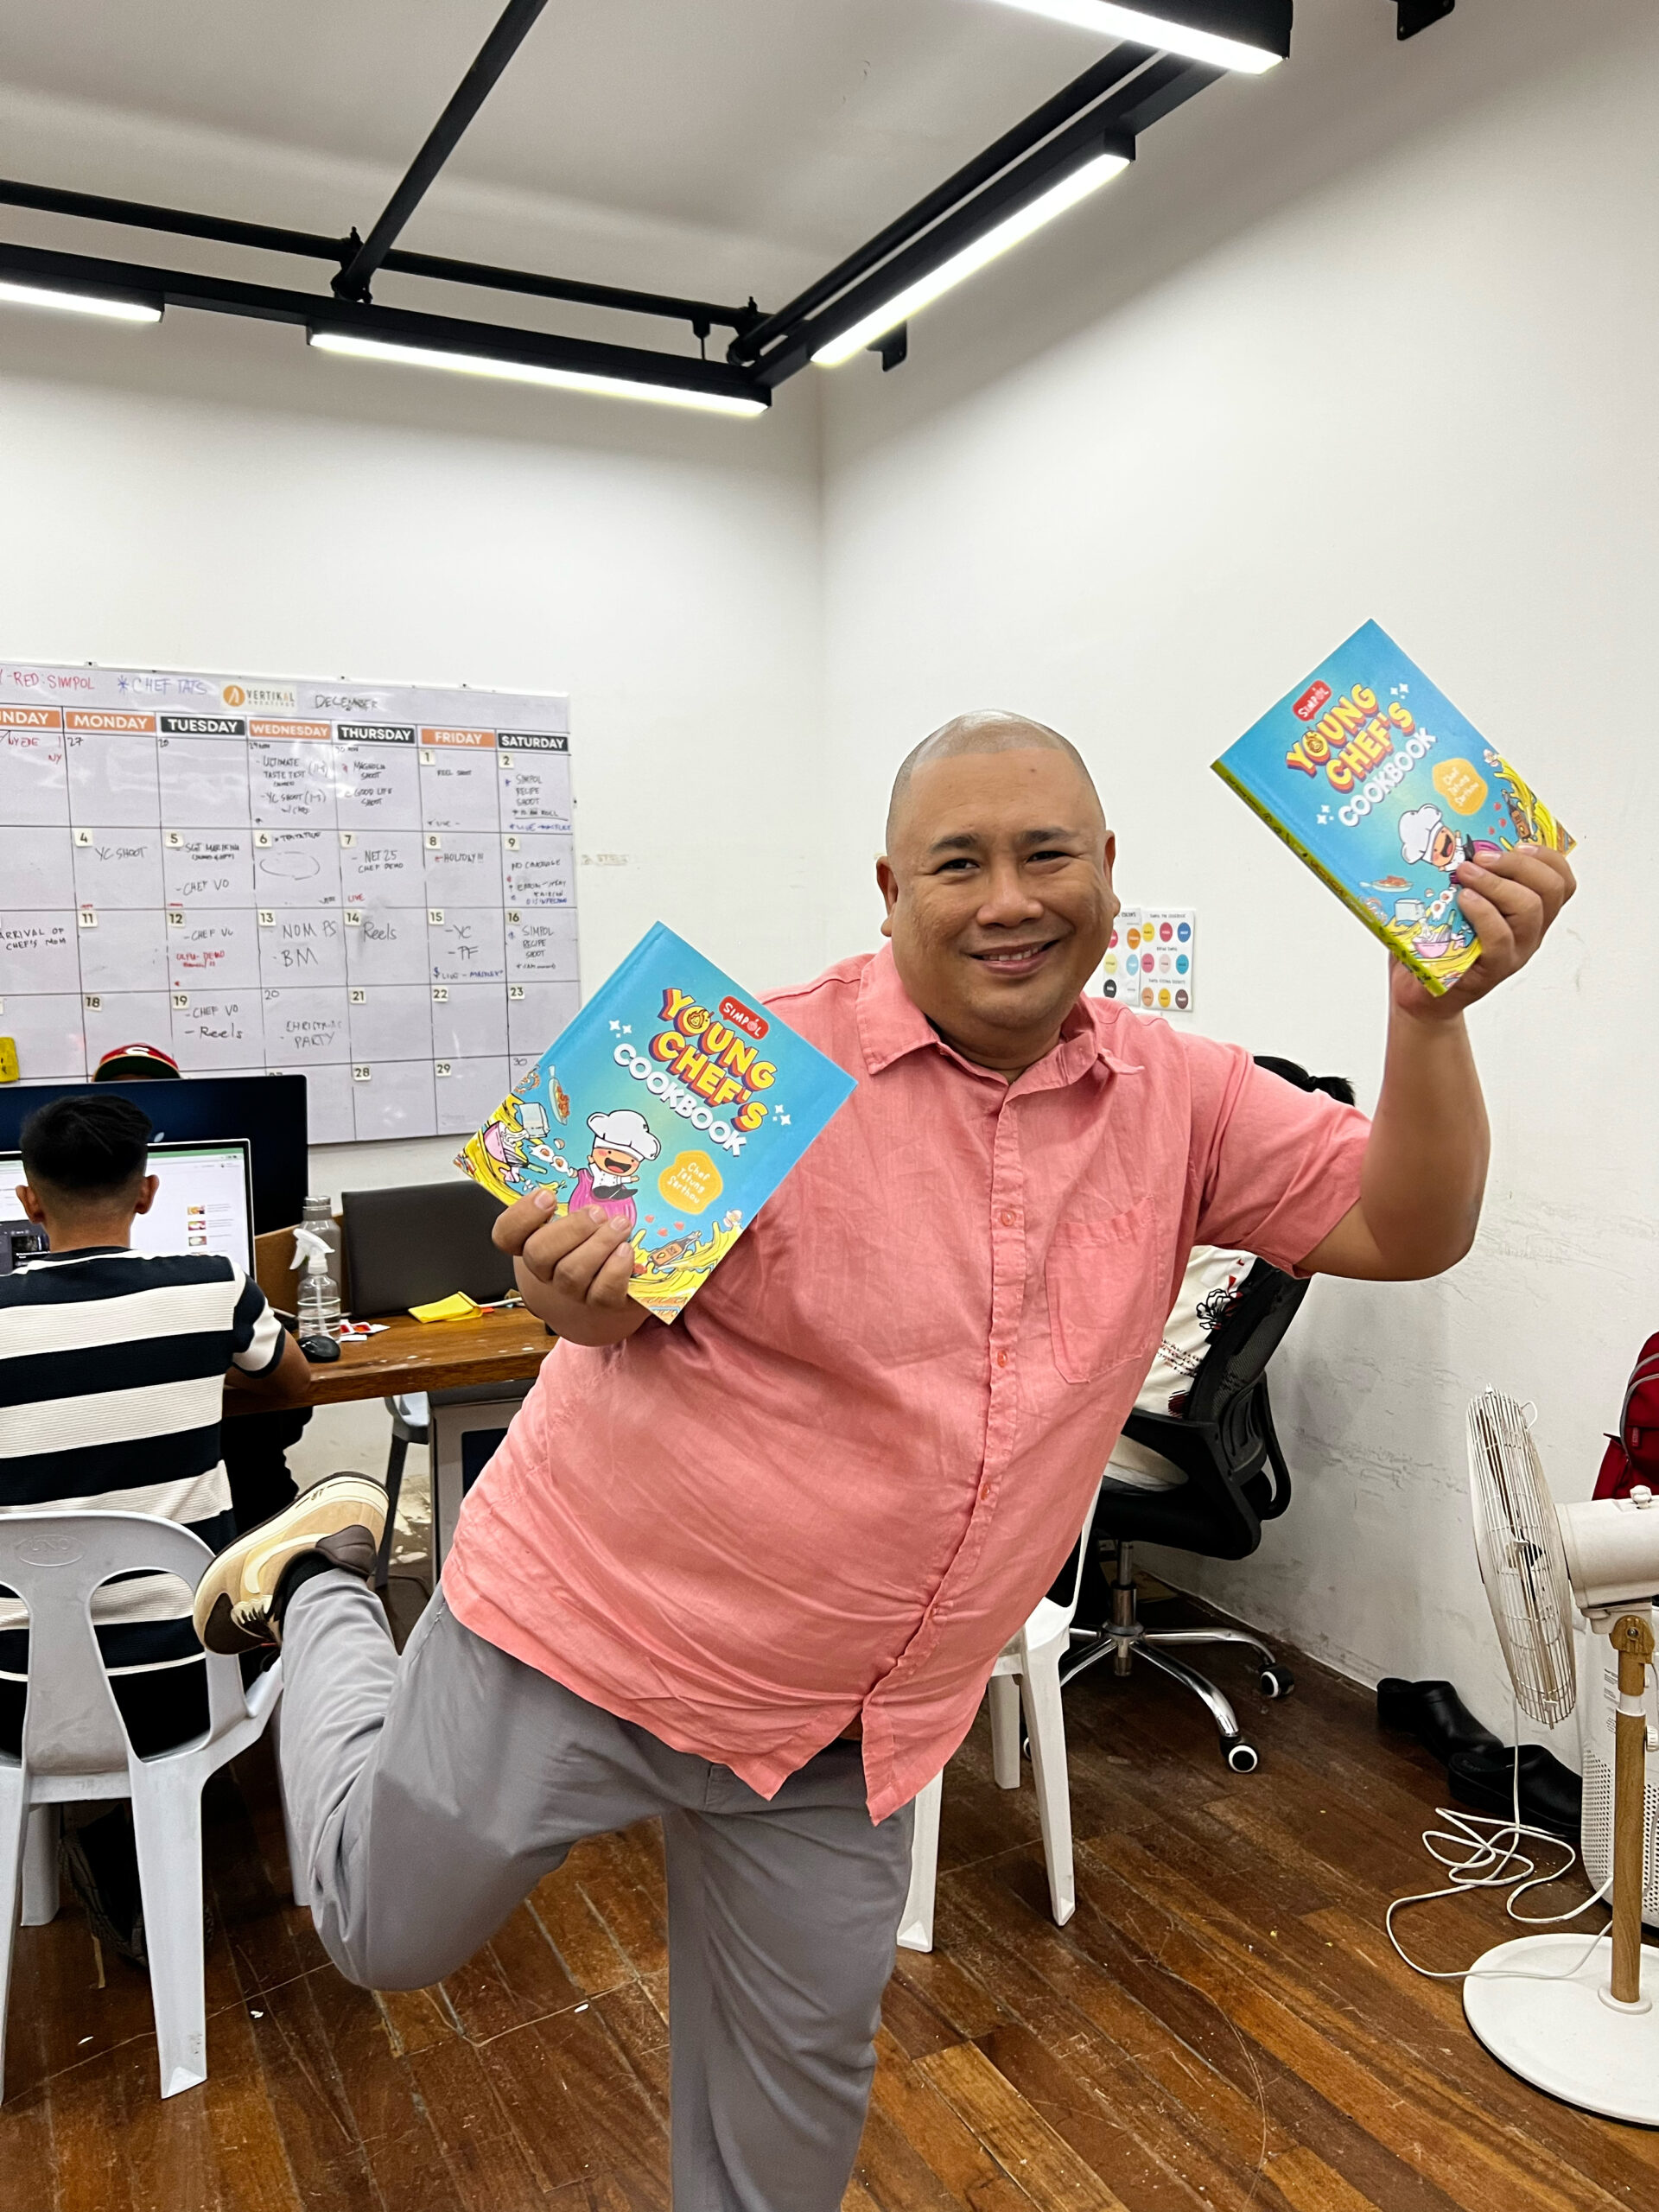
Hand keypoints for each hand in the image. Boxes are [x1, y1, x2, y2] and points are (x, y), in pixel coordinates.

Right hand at [492, 1193, 648, 1345]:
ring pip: (570, 1273)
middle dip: (569, 1230)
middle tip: (596, 1213)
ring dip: (598, 1245)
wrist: (615, 1289)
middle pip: (538, 1254)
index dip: (521, 1216)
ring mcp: (571, 1289)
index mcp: (531, 1242)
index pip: (506, 1234)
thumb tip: (594, 1169)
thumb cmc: (594, 1239)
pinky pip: (601, 1293)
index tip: (547, 1197)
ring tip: (620, 1225)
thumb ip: (576, 1198)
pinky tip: (626, 1251)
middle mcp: (546, 1268)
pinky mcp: (600, 1304)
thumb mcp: (579, 1216)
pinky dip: (615, 1270)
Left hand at [1390, 845, 1575, 1020]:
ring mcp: (1515, 952)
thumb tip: (1450, 833)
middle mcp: (1529, 931)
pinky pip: (1501, 938)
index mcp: (1529, 911)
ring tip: (1465, 874)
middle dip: (1519, 863)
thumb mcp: (1455, 901)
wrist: (1418, 992)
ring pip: (1530, 909)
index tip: (1517, 843)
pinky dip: (1484, 913)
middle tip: (1481, 856)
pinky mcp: (1492, 970)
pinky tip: (1463, 900)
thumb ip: (1467, 874)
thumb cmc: (1436, 943)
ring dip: (1498, 884)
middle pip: (1551, 889)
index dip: (1546, 856)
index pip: (1560, 880)